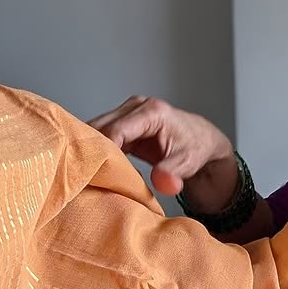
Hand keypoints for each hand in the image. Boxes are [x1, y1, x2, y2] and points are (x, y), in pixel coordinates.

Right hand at [88, 96, 235, 201]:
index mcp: (152, 112)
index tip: (93, 172)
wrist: (204, 143)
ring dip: (91, 148)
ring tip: (85, 171)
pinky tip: (93, 166)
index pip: (116, 130)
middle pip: (100, 126)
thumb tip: (162, 182)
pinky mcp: (124, 123)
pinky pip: (102, 133)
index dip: (102, 150)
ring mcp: (128, 112)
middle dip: (91, 148)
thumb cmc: (197, 150)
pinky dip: (96, 148)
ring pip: (97, 128)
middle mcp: (137, 106)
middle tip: (83, 174)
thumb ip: (172, 173)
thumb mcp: (188, 163)